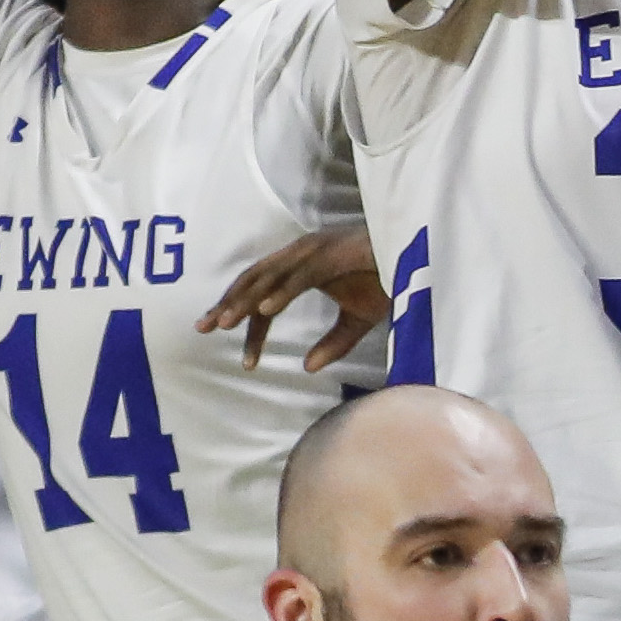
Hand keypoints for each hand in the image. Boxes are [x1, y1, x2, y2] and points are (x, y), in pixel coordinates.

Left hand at [196, 228, 388, 374]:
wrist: (417, 259)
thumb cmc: (387, 281)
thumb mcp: (356, 320)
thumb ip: (333, 344)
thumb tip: (307, 368)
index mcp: (301, 266)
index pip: (262, 293)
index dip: (243, 315)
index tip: (226, 340)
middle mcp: (301, 254)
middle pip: (255, 279)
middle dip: (228, 302)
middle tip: (203, 327)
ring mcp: (316, 252)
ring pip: (271, 276)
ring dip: (247, 299)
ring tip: (227, 322)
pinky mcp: (333, 255)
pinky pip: (302, 276)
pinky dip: (282, 291)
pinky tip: (266, 309)